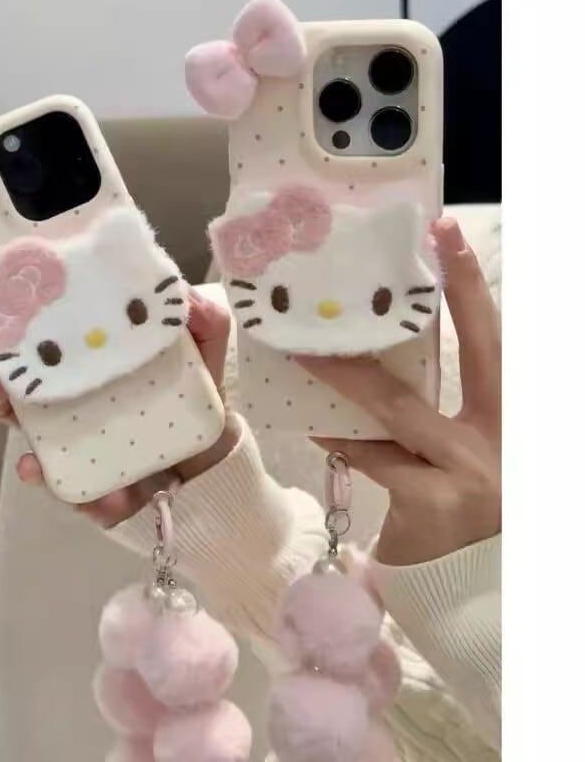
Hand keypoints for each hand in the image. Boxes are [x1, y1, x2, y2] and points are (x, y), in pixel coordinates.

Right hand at [0, 288, 236, 527]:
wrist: (219, 455)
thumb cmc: (196, 391)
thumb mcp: (203, 345)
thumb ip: (200, 316)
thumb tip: (180, 292)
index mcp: (89, 371)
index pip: (38, 355)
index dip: (6, 344)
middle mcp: (74, 409)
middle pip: (17, 402)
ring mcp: (81, 452)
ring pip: (33, 449)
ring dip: (23, 453)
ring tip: (20, 444)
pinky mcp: (99, 491)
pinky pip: (78, 496)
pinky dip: (70, 494)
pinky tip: (62, 482)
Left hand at [298, 218, 500, 565]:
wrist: (476, 589)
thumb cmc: (470, 509)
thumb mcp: (469, 450)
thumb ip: (442, 410)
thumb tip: (376, 357)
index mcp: (512, 417)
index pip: (497, 340)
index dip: (473, 285)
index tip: (447, 231)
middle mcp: (504, 436)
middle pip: (479, 352)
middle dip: (452, 293)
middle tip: (418, 242)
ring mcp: (471, 471)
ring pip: (401, 410)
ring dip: (350, 379)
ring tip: (307, 350)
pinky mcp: (433, 504)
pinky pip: (374, 459)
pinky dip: (344, 440)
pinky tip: (316, 421)